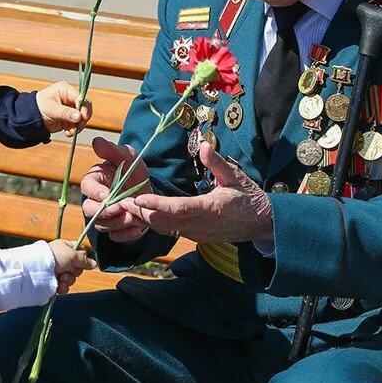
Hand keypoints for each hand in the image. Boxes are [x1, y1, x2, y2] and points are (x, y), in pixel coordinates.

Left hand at [35, 81, 92, 135]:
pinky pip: (77, 124)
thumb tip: (79, 117)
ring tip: (70, 132)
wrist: (31, 117)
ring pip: (82, 117)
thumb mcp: (52, 109)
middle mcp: (71, 98)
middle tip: (77, 127)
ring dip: (78, 126)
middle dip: (82, 118)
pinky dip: (74, 129)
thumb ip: (66, 112)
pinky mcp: (70, 117)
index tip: (83, 118)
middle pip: (84, 107)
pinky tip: (68, 132)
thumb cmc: (38, 107)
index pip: (81, 98)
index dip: (83, 108)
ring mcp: (71, 108)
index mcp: (66, 90)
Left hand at [48, 239, 96, 294]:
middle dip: (74, 271)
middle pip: (78, 268)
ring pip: (72, 279)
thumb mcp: (72, 255)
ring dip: (68, 279)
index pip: (81, 252)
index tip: (80, 260)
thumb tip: (95, 264)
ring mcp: (59, 272)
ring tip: (61, 277)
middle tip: (68, 269)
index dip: (82, 258)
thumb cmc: (56, 256)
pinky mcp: (55, 283)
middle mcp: (63, 260)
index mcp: (67, 248)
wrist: (39, 269)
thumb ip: (84, 260)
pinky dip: (63, 287)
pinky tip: (58, 285)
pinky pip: (65, 287)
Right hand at [80, 137, 151, 241]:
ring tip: (133, 218)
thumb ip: (113, 150)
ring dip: (117, 223)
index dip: (95, 193)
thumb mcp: (129, 158)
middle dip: (106, 211)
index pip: (87, 187)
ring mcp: (103, 217)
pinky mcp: (114, 229)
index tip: (108, 195)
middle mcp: (94, 200)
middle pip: (89, 210)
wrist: (149, 192)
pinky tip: (138, 229)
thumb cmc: (134, 172)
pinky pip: (114, 237)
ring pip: (101, 225)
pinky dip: (126, 235)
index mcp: (94, 180)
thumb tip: (96, 141)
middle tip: (123, 209)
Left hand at [121, 143, 272, 243]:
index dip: (157, 204)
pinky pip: (171, 231)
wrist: (261, 224)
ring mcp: (197, 234)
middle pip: (164, 222)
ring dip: (145, 218)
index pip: (179, 208)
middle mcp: (201, 225)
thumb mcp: (236, 176)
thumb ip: (218, 163)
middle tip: (120, 200)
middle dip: (141, 212)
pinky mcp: (195, 237)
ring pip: (165, 229)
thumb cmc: (249, 197)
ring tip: (126, 205)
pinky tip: (144, 212)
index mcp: (210, 209)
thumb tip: (203, 145)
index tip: (138, 197)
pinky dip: (155, 223)